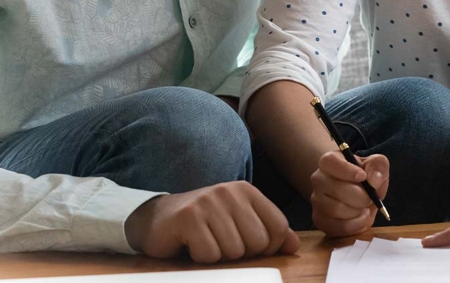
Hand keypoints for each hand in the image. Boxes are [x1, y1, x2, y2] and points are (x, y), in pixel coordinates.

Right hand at [124, 181, 299, 262]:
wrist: (156, 219)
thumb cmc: (203, 224)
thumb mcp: (239, 223)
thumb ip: (268, 232)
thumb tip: (293, 246)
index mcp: (246, 191)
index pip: (279, 227)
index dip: (268, 247)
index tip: (247, 245)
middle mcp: (229, 192)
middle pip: (258, 242)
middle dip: (241, 253)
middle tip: (220, 242)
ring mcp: (208, 203)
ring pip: (234, 251)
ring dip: (219, 256)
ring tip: (205, 242)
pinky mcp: (188, 218)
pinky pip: (210, 255)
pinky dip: (201, 258)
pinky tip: (190, 245)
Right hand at [310, 150, 389, 236]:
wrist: (359, 195)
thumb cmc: (366, 177)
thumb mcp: (377, 165)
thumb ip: (378, 166)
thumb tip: (373, 179)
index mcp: (329, 161)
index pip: (329, 162)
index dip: (347, 170)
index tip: (363, 177)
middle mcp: (318, 179)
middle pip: (336, 189)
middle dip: (360, 196)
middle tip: (370, 197)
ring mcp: (316, 200)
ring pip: (336, 209)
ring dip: (358, 211)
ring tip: (365, 207)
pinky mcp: (319, 220)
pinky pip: (337, 226)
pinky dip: (355, 224)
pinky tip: (361, 217)